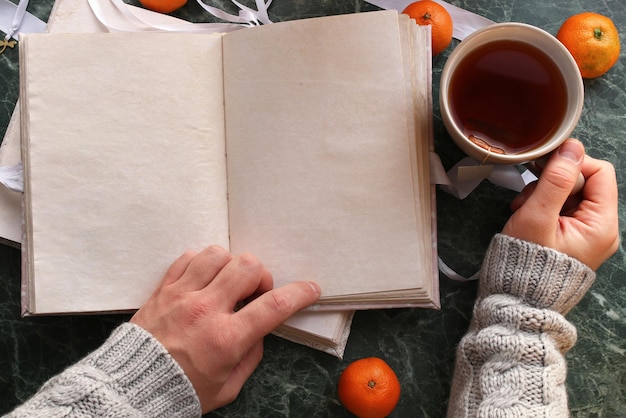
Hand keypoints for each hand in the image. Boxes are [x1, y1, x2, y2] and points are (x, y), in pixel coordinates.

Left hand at [130, 246, 320, 412]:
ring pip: (218, 254)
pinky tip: (204, 280)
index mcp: (226, 339)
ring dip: (231, 266)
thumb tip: (259, 332)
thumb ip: (250, 357)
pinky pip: (188, 257)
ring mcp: (182, 295)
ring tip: (226, 284)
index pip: (274, 306)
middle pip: (247, 267)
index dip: (299, 293)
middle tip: (254, 293)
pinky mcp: (163, 289)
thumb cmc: (180, 390)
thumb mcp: (227, 387)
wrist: (130, 389)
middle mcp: (205, 311)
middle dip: (261, 276)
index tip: (310, 289)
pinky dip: (202, 263)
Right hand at [503, 138, 618, 269]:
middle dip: (553, 182)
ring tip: (522, 208)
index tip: (543, 165)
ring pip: (570, 194)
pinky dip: (542, 206)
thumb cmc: (526, 264)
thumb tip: (572, 147)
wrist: (517, 300)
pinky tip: (526, 214)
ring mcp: (586, 235)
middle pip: (584, 183)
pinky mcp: (571, 238)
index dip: (572, 163)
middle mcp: (601, 230)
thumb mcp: (537, 217)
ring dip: (543, 193)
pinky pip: (562, 209)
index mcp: (601, 225)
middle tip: (528, 193)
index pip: (600, 172)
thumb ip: (555, 180)